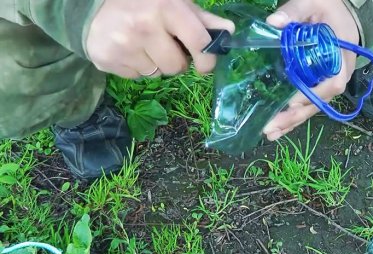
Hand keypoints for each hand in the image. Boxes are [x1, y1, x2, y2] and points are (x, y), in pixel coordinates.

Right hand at [85, 0, 234, 78]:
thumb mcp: (175, 2)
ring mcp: (123, 44)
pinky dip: (136, 67)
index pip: (200, 43)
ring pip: (157, 74)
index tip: (204, 64)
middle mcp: (144, 26)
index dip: (207, 59)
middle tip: (164, 44)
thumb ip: (202, 19)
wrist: (93, 3)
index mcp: (167, 8)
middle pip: (177, 67)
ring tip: (144, 44)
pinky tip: (128, 49)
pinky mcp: (106, 58)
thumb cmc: (144, 2)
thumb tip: (228, 31)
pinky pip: (136, 77)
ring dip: (155, 64)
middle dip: (176, 60)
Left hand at [262, 0, 359, 140]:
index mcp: (341, 58)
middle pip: (320, 102)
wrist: (342, 10)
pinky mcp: (319, 83)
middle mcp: (339, 75)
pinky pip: (308, 102)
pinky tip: (278, 127)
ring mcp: (329, 82)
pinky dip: (294, 116)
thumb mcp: (312, 2)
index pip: (333, 83)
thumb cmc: (329, 7)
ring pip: (313, 107)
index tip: (292, 103)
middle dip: (296, 116)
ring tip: (270, 133)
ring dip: (293, 121)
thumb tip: (272, 23)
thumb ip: (294, 11)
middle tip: (272, 127)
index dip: (314, 95)